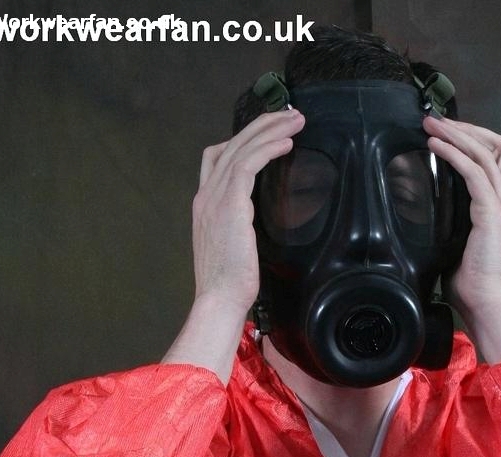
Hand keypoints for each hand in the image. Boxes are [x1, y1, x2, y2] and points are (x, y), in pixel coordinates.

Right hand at [192, 109, 304, 316]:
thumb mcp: (232, 247)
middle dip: (261, 125)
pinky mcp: (230, 204)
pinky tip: (287, 143)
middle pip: (232, 144)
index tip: (267, 132)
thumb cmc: (230, 283)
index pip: (218, 157)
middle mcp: (206, 195)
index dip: (242, 139)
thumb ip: (239, 226)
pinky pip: (249, 164)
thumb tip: (254, 223)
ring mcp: (215, 197)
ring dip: (270, 130)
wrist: (220, 298)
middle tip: (289, 114)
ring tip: (295, 121)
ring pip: (241, 147)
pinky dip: (268, 149)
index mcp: (205, 204)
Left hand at [424, 115, 500, 360]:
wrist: (488, 306)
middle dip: (466, 128)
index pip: (495, 159)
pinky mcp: (492, 212)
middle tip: (434, 121)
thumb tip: (420, 221)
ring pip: (486, 151)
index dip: (472, 141)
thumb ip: (448, 228)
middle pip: (497, 146)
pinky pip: (474, 170)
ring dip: (457, 133)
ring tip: (430, 124)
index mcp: (499, 209)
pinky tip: (434, 145)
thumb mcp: (455, 248)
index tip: (444, 135)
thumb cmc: (472, 287)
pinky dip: (454, 152)